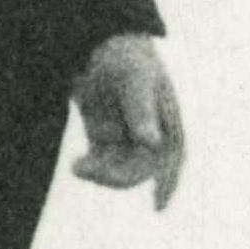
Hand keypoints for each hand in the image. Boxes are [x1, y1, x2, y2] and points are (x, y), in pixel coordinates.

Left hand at [70, 31, 185, 199]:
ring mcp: (126, 139)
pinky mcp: (104, 141)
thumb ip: (141, 111)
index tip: (157, 205)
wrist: (95, 43)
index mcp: (166, 121)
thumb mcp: (133, 79)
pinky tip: (77, 164)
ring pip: (119, 171)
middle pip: (141, 170)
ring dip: (101, 175)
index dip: (168, 183)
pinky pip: (102, 165)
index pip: (172, 158)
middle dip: (118, 176)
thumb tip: (151, 143)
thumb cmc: (124, 54)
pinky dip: (90, 168)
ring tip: (77, 166)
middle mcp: (150, 134)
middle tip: (88, 170)